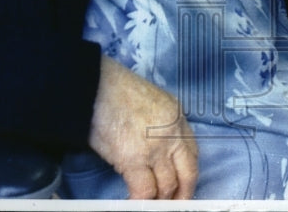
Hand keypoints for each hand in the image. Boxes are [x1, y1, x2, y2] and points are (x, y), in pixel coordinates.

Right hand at [88, 55, 198, 199]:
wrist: (95, 86)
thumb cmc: (113, 90)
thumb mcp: (149, 101)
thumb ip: (159, 124)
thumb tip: (153, 148)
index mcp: (177, 115)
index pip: (192, 151)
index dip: (188, 173)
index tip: (183, 185)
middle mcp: (173, 132)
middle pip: (188, 172)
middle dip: (182, 193)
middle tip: (174, 203)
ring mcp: (156, 147)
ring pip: (167, 186)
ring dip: (159, 199)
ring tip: (151, 203)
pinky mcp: (135, 160)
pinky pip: (145, 191)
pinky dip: (141, 201)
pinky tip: (134, 202)